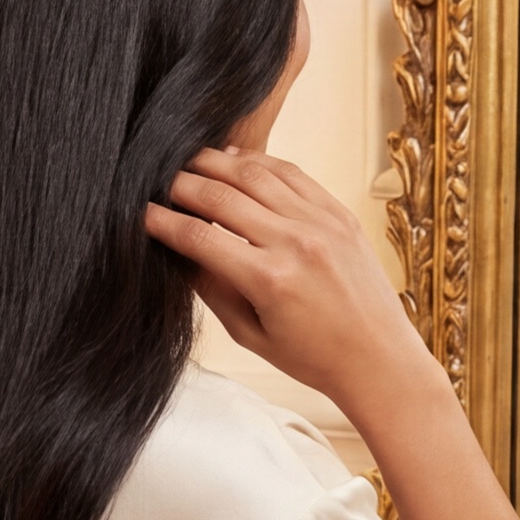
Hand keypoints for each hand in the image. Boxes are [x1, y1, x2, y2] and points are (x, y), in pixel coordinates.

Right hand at [145, 150, 439, 419]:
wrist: (378, 358)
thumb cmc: (314, 358)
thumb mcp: (250, 334)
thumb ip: (212, 288)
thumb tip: (178, 250)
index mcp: (269, 280)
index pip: (198, 237)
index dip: (161, 222)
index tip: (140, 214)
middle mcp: (295, 243)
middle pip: (221, 196)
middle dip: (181, 184)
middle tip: (156, 181)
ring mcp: (321, 223)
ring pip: (255, 174)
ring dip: (216, 163)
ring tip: (189, 162)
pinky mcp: (339, 214)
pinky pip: (292, 174)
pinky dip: (259, 163)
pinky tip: (236, 161)